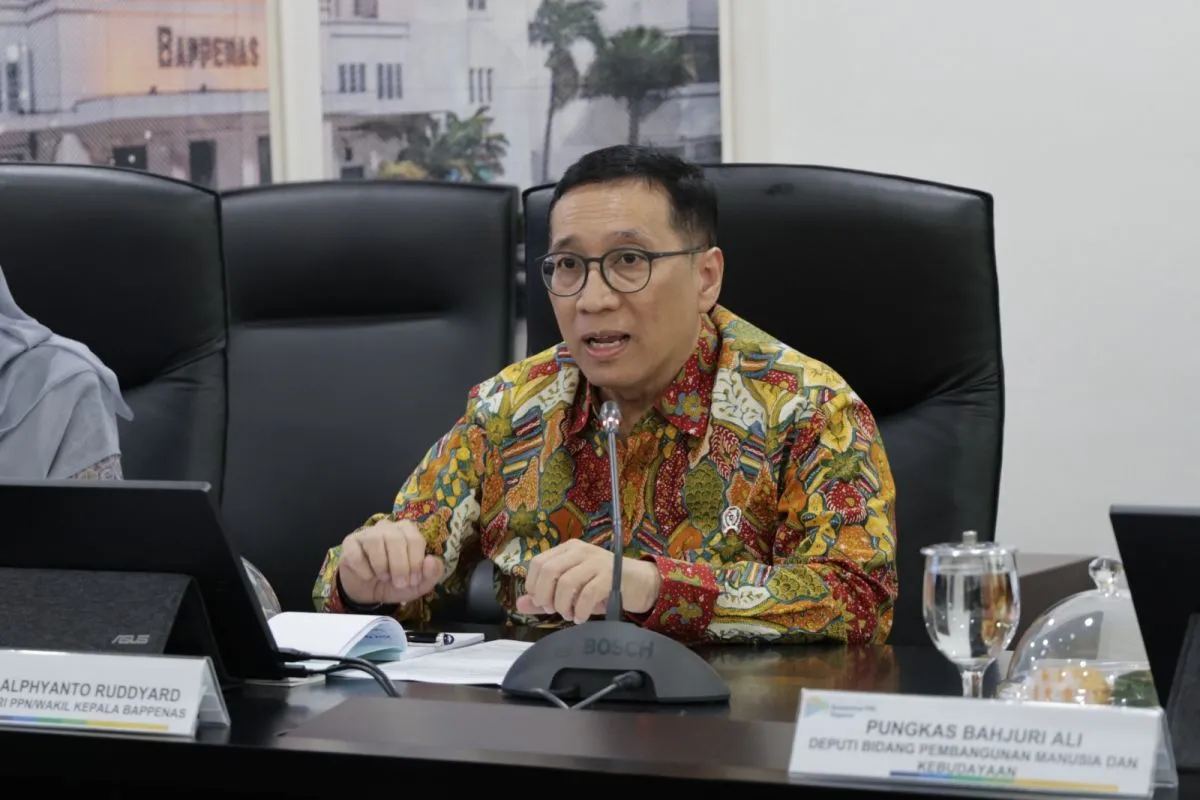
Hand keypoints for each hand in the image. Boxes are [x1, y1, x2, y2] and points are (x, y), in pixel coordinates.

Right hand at [337, 519, 444, 606]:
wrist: (370, 593)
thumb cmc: (396, 583)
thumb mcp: (419, 584)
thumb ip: (432, 573)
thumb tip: (431, 560)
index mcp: (407, 532)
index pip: (415, 539)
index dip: (416, 562)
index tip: (413, 580)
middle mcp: (388, 527)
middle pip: (396, 538)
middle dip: (400, 566)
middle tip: (399, 583)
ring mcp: (367, 533)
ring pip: (375, 541)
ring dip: (381, 566)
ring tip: (383, 578)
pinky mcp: (349, 544)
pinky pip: (356, 554)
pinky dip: (364, 570)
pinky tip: (368, 576)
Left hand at [515, 539, 661, 623]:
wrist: (640, 583)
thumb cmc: (603, 586)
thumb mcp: (572, 590)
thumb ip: (546, 595)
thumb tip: (520, 603)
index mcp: (568, 550)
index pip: (538, 562)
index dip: (534, 585)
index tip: (540, 602)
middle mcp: (581, 551)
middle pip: (550, 570)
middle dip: (546, 595)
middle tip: (552, 610)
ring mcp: (596, 561)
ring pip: (567, 582)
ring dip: (563, 605)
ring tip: (569, 615)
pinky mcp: (611, 575)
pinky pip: (588, 593)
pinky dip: (581, 610)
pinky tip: (581, 617)